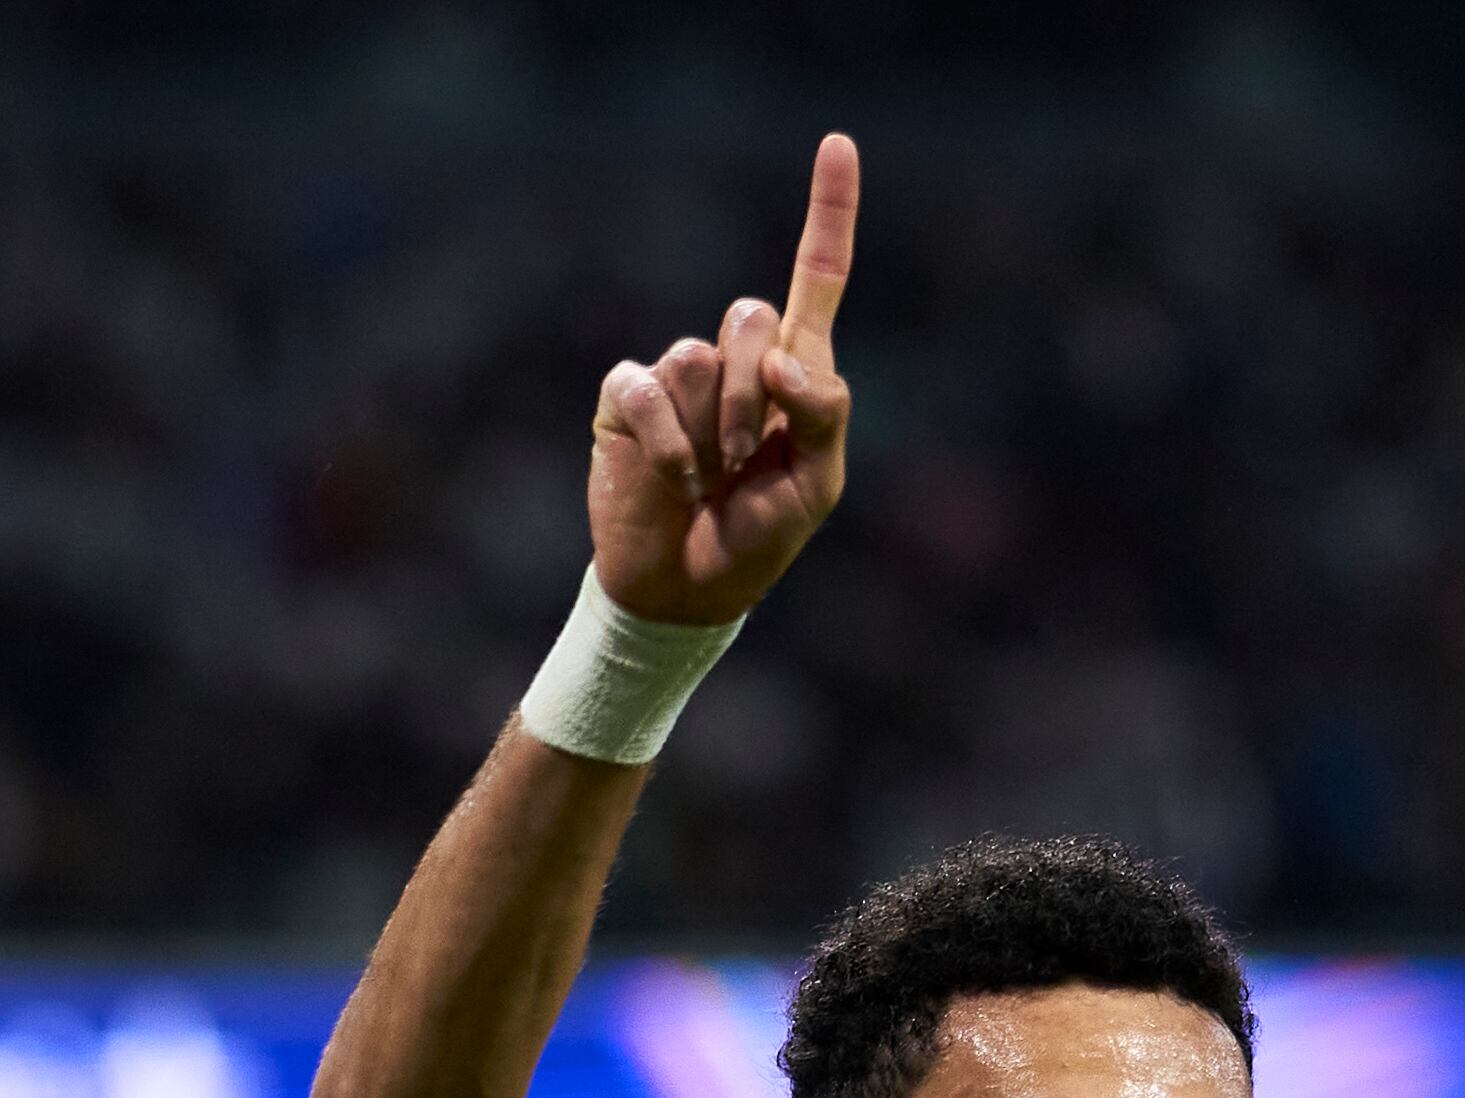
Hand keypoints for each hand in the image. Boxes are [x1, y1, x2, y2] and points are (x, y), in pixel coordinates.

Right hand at [586, 132, 858, 626]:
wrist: (689, 589)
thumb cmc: (759, 536)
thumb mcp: (818, 486)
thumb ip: (823, 414)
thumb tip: (784, 361)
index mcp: (795, 372)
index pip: (817, 277)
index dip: (828, 212)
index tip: (838, 142)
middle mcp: (735, 360)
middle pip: (751, 316)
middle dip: (756, 395)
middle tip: (748, 457)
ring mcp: (678, 377)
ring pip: (699, 357)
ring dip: (713, 431)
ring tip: (708, 478)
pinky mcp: (626, 399)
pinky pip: (648, 390)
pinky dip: (669, 444)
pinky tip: (674, 481)